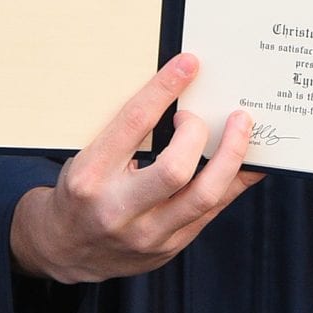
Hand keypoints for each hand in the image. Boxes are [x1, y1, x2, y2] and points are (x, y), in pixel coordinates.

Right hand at [8, 54, 261, 283]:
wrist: (64, 247)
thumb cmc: (80, 191)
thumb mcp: (85, 157)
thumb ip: (126, 136)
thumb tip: (177, 96)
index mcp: (90, 176)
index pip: (134, 124)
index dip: (164, 89)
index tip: (188, 65)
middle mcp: (118, 209)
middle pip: (175, 169)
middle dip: (198, 132)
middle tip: (199, 116)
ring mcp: (146, 234)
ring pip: (205, 195)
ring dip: (231, 155)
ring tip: (241, 128)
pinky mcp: (169, 246)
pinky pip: (213, 211)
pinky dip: (234, 181)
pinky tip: (248, 161)